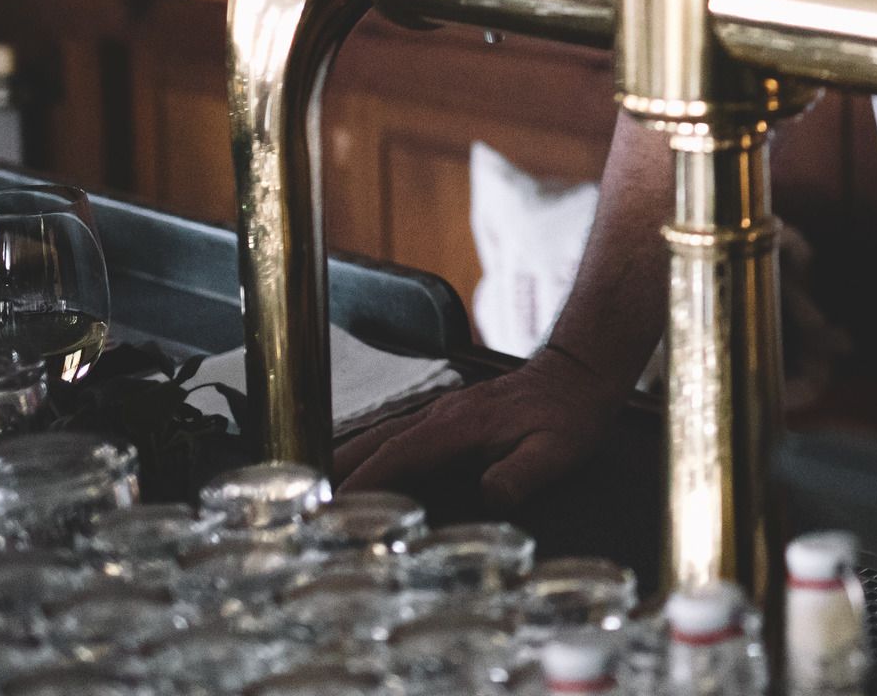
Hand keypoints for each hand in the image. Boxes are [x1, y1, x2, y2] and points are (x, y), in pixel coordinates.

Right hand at [332, 341, 623, 507]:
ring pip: (381, 434)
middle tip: (297, 503)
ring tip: (311, 489)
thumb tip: (488, 497)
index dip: (362, 482)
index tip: (327, 506)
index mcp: (459, 425)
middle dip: (336, 470)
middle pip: (374, 442)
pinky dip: (370, 451)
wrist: (580, 371)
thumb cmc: (569, 414)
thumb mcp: (557, 450)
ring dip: (347, 459)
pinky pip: (397, 434)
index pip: (396, 456)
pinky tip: (358, 469)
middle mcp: (440, 414)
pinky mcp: (448, 415)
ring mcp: (441, 411)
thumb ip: (522, 474)